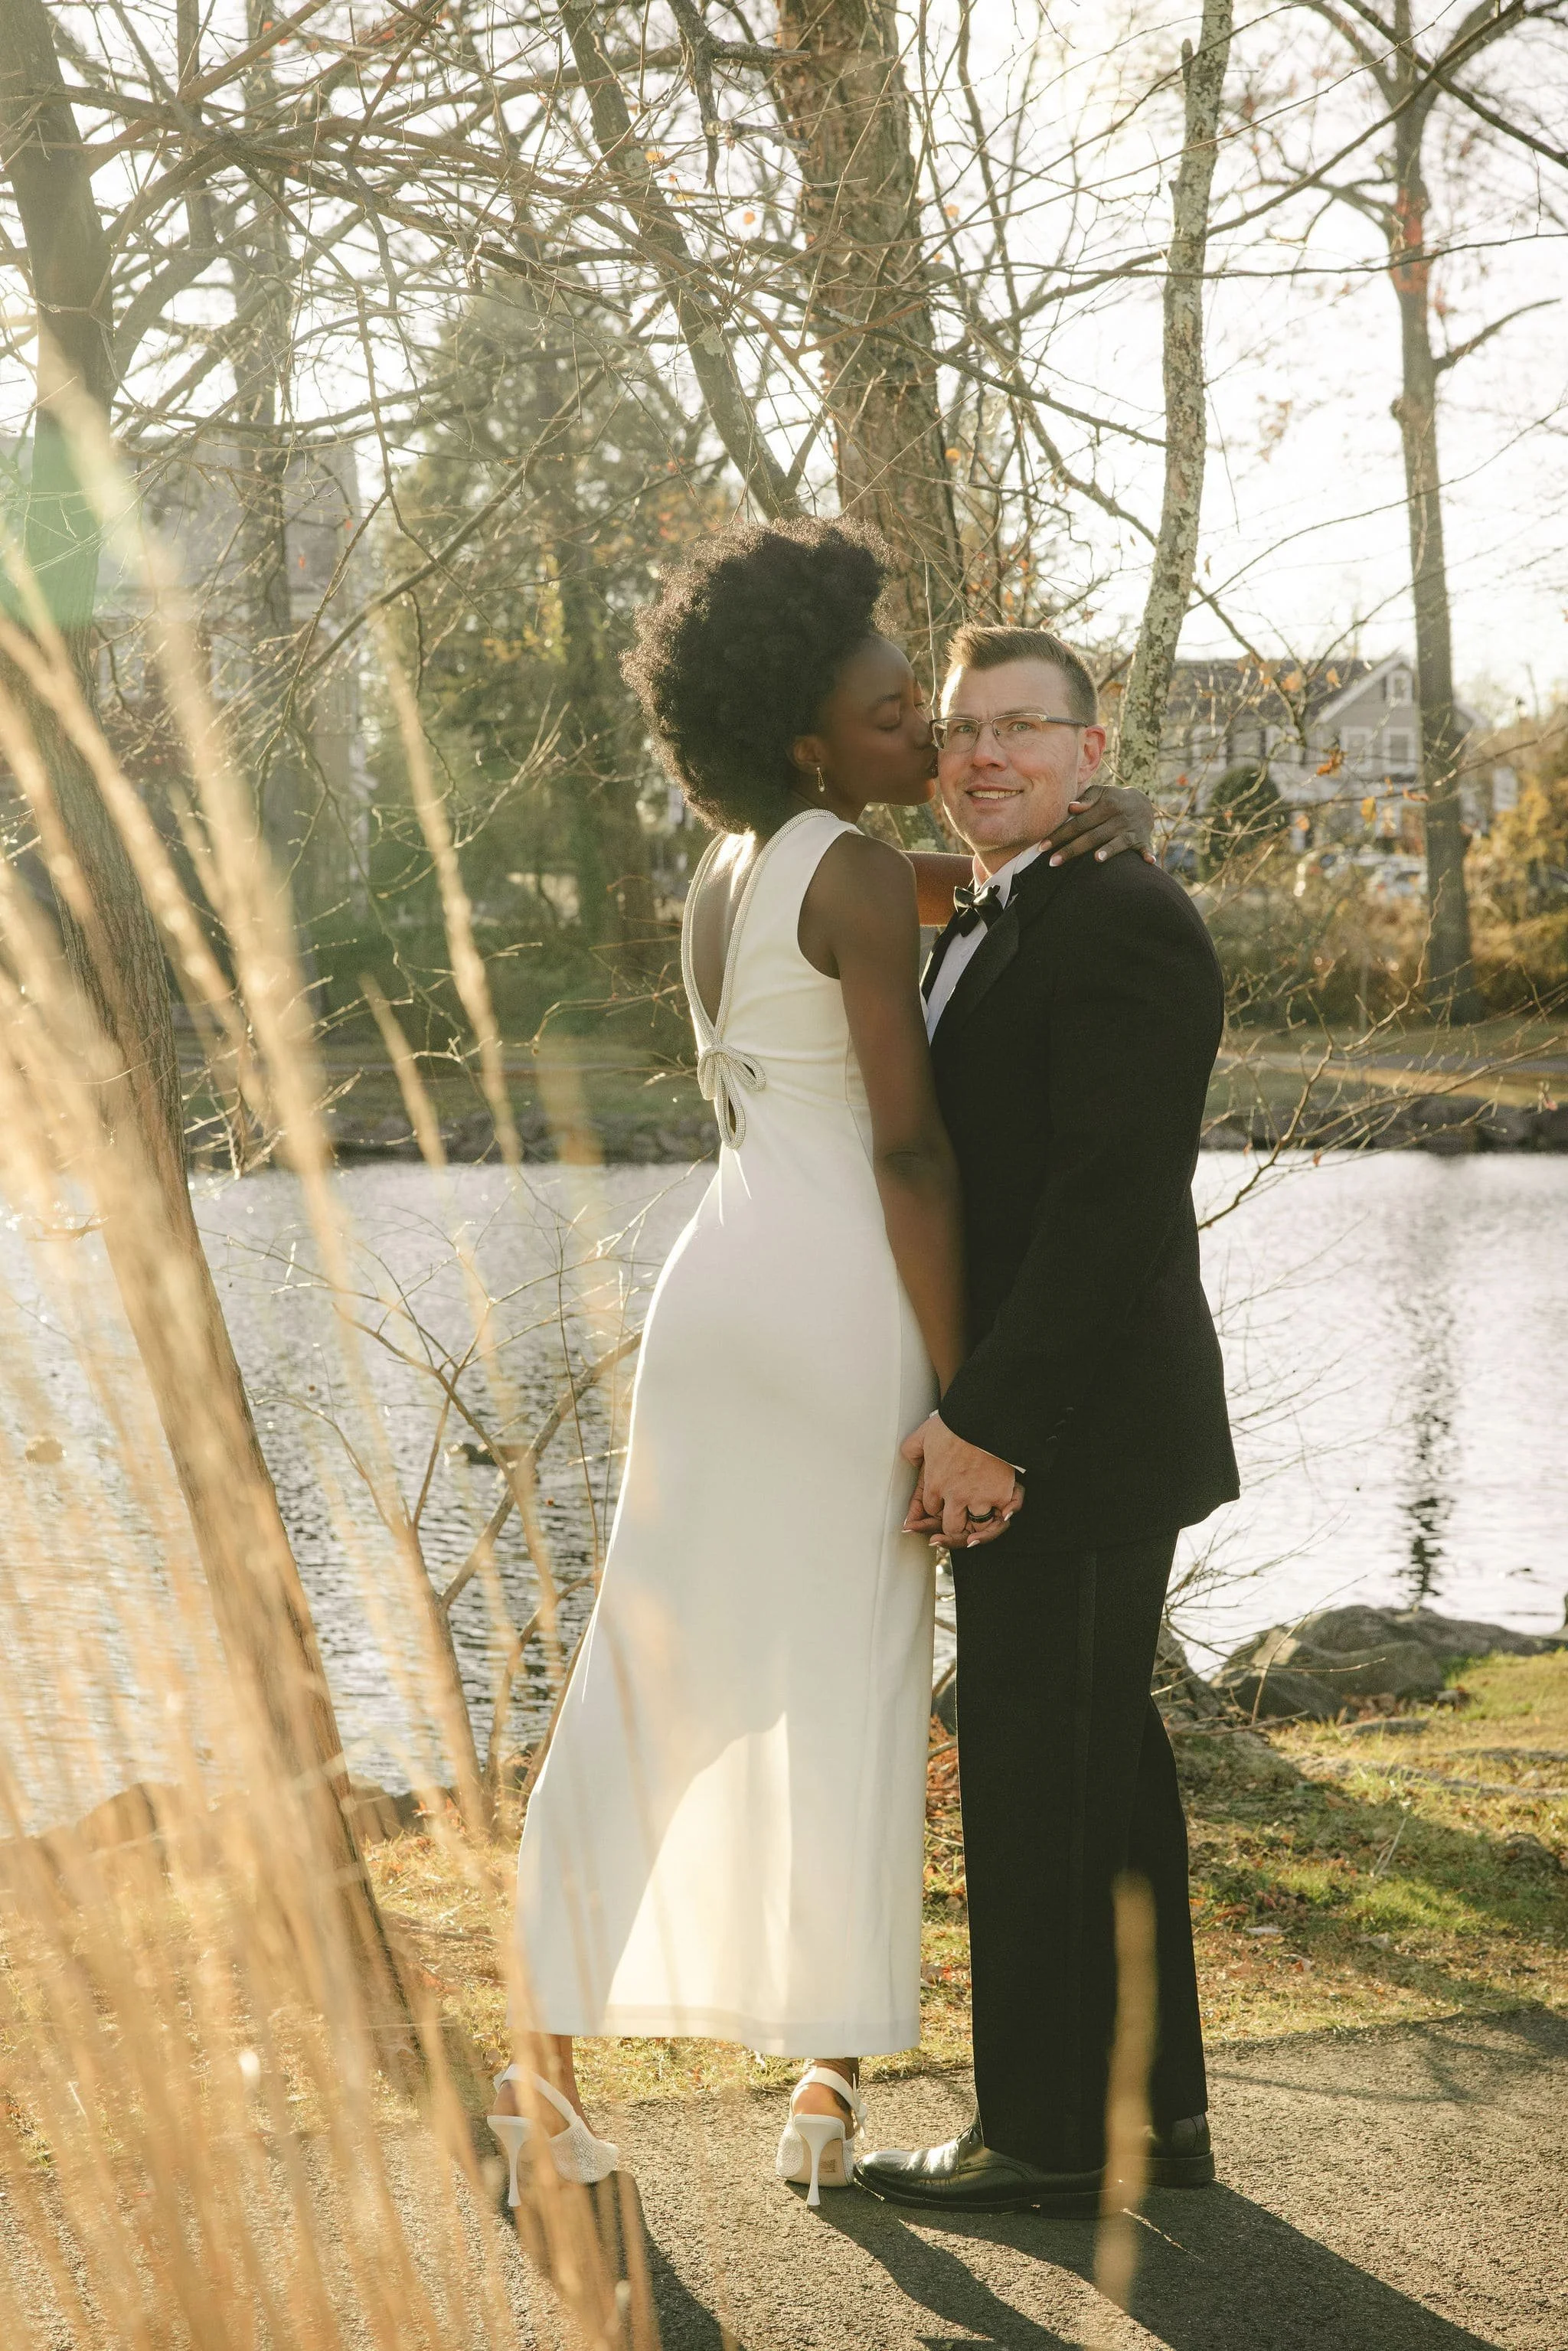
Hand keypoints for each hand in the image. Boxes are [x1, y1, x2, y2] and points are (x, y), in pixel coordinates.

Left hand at [901, 1413, 1023, 1548]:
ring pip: (974, 1527)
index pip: (930, 1509)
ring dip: (976, 1523)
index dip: (935, 1506)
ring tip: (978, 1521)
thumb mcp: (923, 1434)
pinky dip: (1002, 1518)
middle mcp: (955, 1496)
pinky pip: (1000, 1518)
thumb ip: (912, 1449)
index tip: (941, 1503)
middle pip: (951, 1526)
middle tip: (958, 1516)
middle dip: (953, 1522)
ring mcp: (978, 1497)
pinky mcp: (1000, 1495)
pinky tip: (1000, 1516)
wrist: (983, 1418)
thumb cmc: (955, 1423)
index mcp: (935, 1484)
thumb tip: (910, 1459)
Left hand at [1040, 782, 1156, 868]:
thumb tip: (1071, 807)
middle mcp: (1118, 818)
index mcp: (1105, 806)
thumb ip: (1085, 799)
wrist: (1143, 803)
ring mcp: (1131, 830)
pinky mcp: (1142, 840)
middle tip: (1052, 863)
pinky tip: (1148, 862)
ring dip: (1109, 850)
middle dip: (1072, 850)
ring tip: (1096, 859)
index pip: (1078, 822)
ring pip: (1117, 843)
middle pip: (1092, 836)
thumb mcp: (1100, 793)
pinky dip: (1147, 854)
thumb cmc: (1112, 800)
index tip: (1042, 846)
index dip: (1060, 834)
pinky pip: (1145, 848)